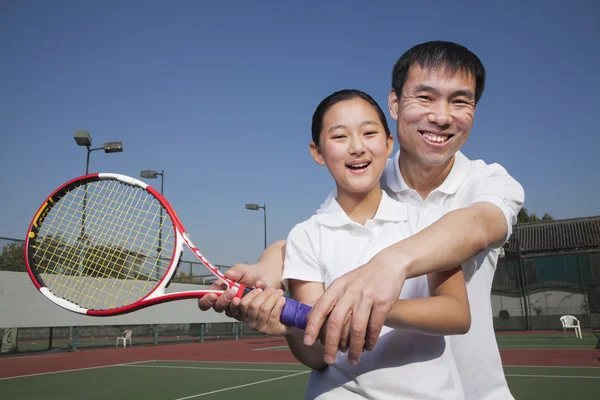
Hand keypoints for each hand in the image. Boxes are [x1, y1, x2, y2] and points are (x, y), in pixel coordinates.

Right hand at [197, 263, 267, 319]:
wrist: (266, 277)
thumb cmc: (250, 273)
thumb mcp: (242, 269)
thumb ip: (235, 271)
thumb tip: (229, 275)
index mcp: (218, 291)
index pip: (205, 301)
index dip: (206, 301)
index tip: (213, 295)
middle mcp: (225, 302)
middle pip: (217, 308)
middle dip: (223, 301)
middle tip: (232, 292)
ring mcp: (235, 309)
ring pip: (230, 312)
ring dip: (234, 305)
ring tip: (240, 297)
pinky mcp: (246, 313)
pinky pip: (245, 313)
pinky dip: (250, 302)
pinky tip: (257, 291)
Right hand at [238, 288, 293, 335]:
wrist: (288, 319)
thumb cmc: (273, 306)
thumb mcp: (264, 295)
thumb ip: (259, 288)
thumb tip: (259, 283)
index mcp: (245, 313)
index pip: (242, 304)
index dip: (250, 295)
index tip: (258, 289)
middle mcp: (250, 322)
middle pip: (254, 305)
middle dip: (265, 295)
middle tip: (272, 290)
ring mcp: (260, 327)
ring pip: (264, 309)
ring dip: (273, 298)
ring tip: (279, 293)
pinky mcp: (271, 330)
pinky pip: (273, 315)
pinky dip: (279, 305)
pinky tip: (282, 300)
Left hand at [304, 249, 407, 364]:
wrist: (388, 265)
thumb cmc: (362, 279)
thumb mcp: (342, 284)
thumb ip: (329, 300)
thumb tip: (310, 320)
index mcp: (337, 287)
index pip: (320, 308)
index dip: (312, 326)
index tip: (308, 342)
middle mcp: (349, 292)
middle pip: (336, 322)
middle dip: (331, 344)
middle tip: (329, 359)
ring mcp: (366, 296)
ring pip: (356, 328)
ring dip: (353, 348)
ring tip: (352, 360)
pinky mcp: (382, 301)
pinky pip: (374, 326)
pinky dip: (370, 340)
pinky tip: (368, 347)